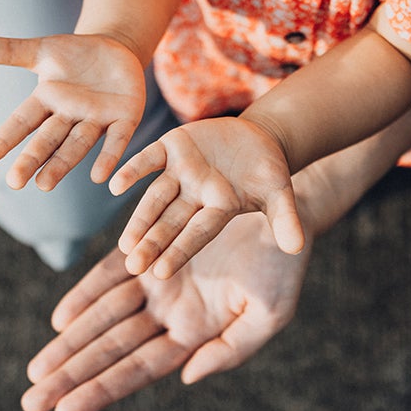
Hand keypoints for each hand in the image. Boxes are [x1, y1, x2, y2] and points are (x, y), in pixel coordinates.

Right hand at [0, 34, 145, 189]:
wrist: (117, 51)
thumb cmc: (75, 55)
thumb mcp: (43, 51)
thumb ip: (10, 51)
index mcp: (47, 101)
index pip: (22, 122)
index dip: (4, 139)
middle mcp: (69, 116)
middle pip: (47, 140)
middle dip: (32, 160)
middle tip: (15, 183)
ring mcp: (97, 120)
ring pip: (77, 145)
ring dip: (62, 165)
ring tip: (45, 184)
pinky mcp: (125, 119)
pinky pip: (116, 140)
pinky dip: (108, 157)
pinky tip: (100, 177)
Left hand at [21, 210, 310, 410]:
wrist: (281, 213)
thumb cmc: (282, 266)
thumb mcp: (269, 314)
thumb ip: (230, 350)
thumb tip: (186, 377)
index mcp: (194, 333)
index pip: (139, 368)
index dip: (102, 388)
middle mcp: (168, 312)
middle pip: (111, 349)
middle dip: (72, 374)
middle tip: (32, 399)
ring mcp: (156, 279)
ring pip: (103, 316)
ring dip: (70, 340)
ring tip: (37, 369)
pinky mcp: (149, 247)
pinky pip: (110, 273)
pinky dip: (85, 293)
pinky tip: (61, 318)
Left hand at [108, 117, 303, 278]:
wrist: (258, 138)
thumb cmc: (269, 173)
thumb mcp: (280, 195)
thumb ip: (285, 219)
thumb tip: (296, 247)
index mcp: (218, 210)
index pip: (197, 234)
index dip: (180, 251)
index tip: (160, 272)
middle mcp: (194, 196)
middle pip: (170, 222)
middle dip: (152, 243)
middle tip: (132, 265)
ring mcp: (181, 172)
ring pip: (154, 198)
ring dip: (139, 218)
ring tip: (123, 243)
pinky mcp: (172, 147)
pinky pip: (148, 160)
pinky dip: (132, 170)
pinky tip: (113, 185)